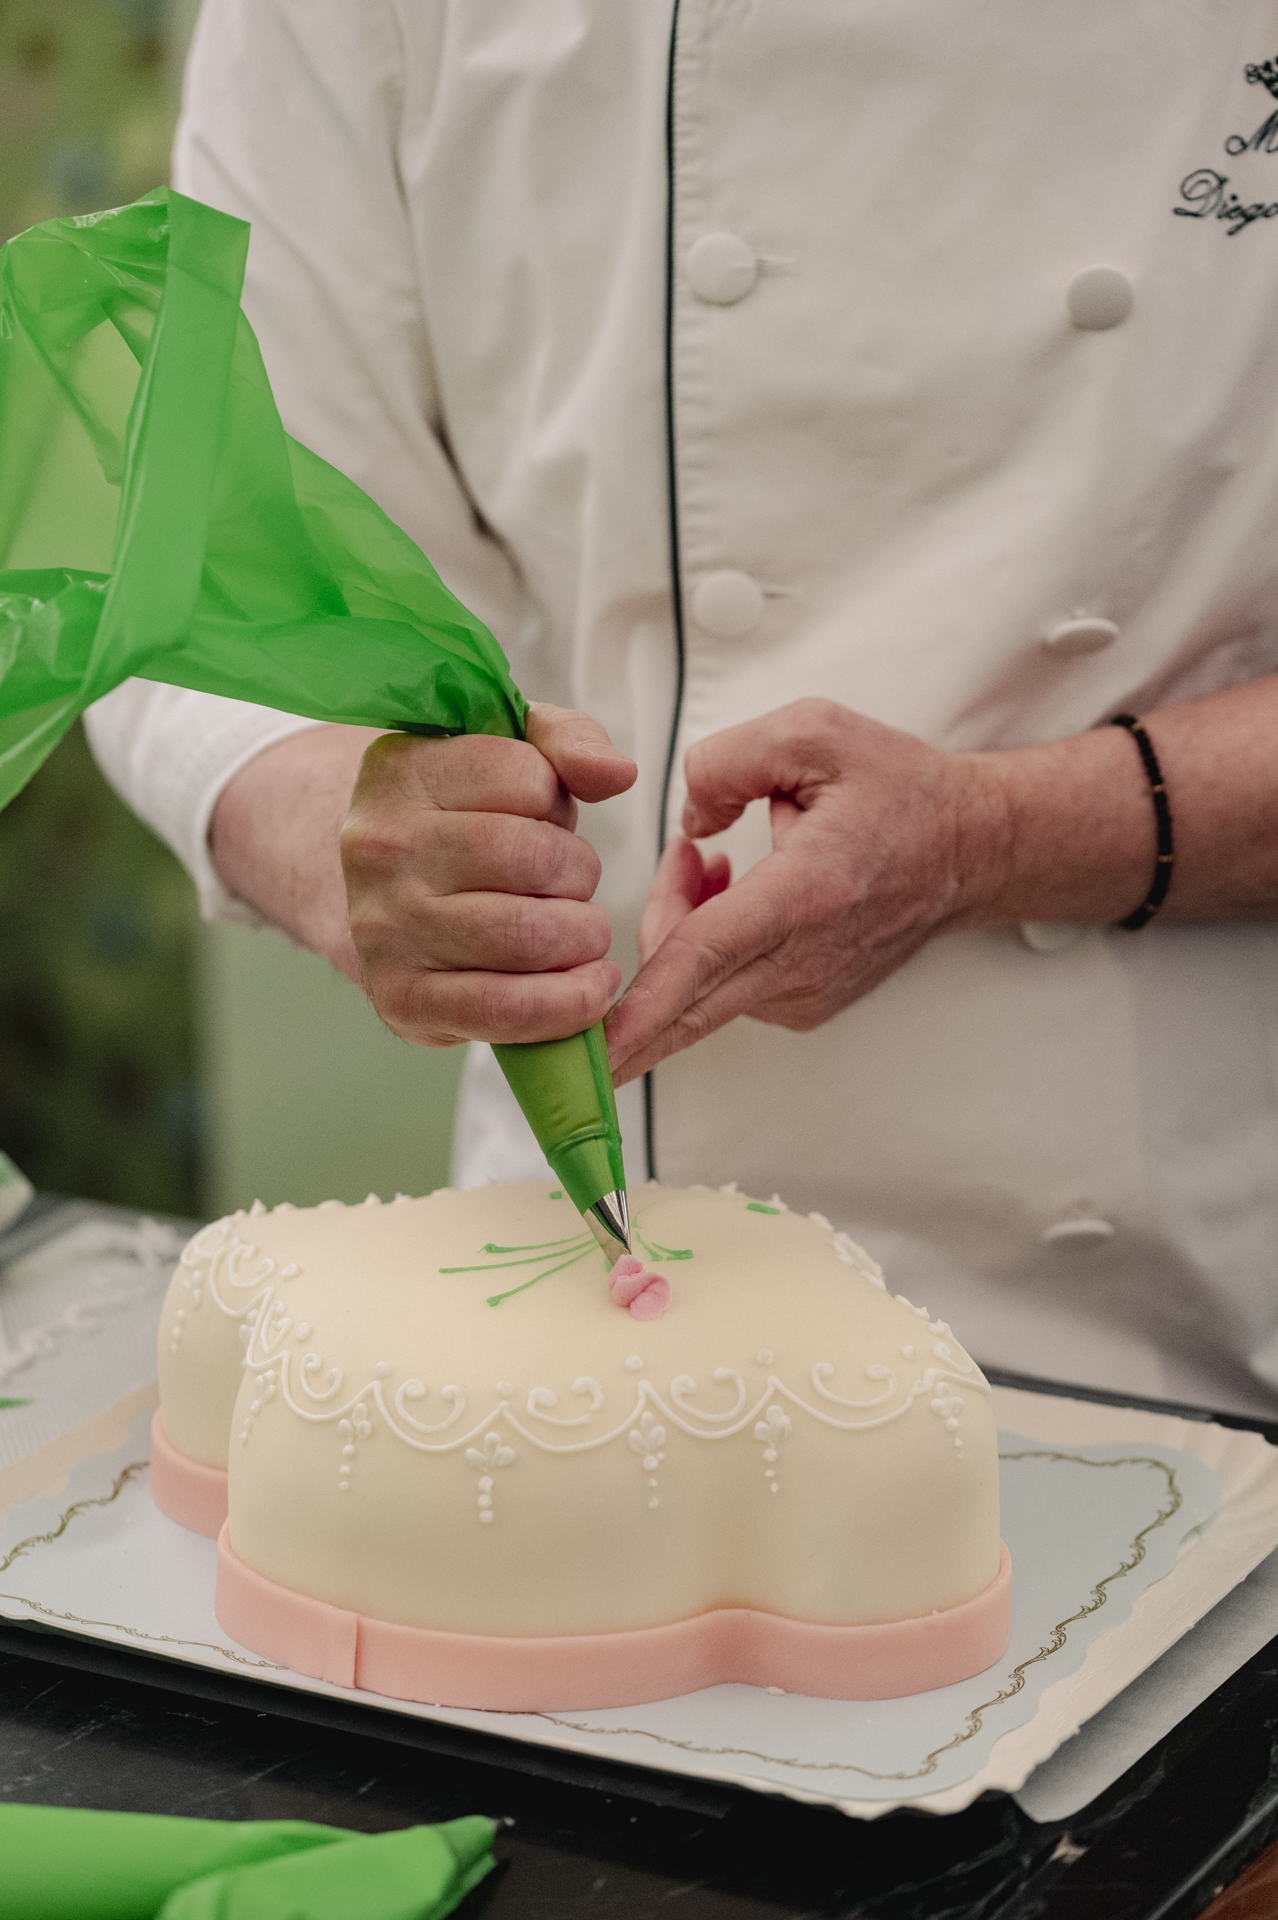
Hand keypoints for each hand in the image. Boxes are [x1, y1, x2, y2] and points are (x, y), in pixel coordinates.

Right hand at [340, 703, 636, 1044]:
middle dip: (579, 875)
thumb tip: (617, 772)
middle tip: (569, 886)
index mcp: (403, 772)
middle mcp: (383, 849)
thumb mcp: (506, 754)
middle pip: (534, 860)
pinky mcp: (403, 999)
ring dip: (582, 938)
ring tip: (579, 932)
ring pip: (529, 937)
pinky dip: (569, 1003)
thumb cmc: (459, 822)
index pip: (525, 778)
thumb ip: (569, 741)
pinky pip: (509, 1009)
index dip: (558, 803)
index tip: (542, 820)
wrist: (380, 898)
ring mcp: (386, 929)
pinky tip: (588, 986)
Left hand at [605, 699, 1005, 1082]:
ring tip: (714, 857)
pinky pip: (723, 989)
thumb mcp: (814, 733)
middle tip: (683, 863)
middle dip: (635, 957)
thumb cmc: (899, 790)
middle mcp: (806, 961)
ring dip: (680, 924)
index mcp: (807, 894)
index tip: (598, 1052)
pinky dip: (706, 946)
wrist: (971, 849)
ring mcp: (805, 994)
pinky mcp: (804, 1007)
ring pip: (697, 984)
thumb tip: (685, 821)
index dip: (644, 1008)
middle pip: (687, 997)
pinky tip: (731, 892)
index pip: (706, 958)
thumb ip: (729, 760)